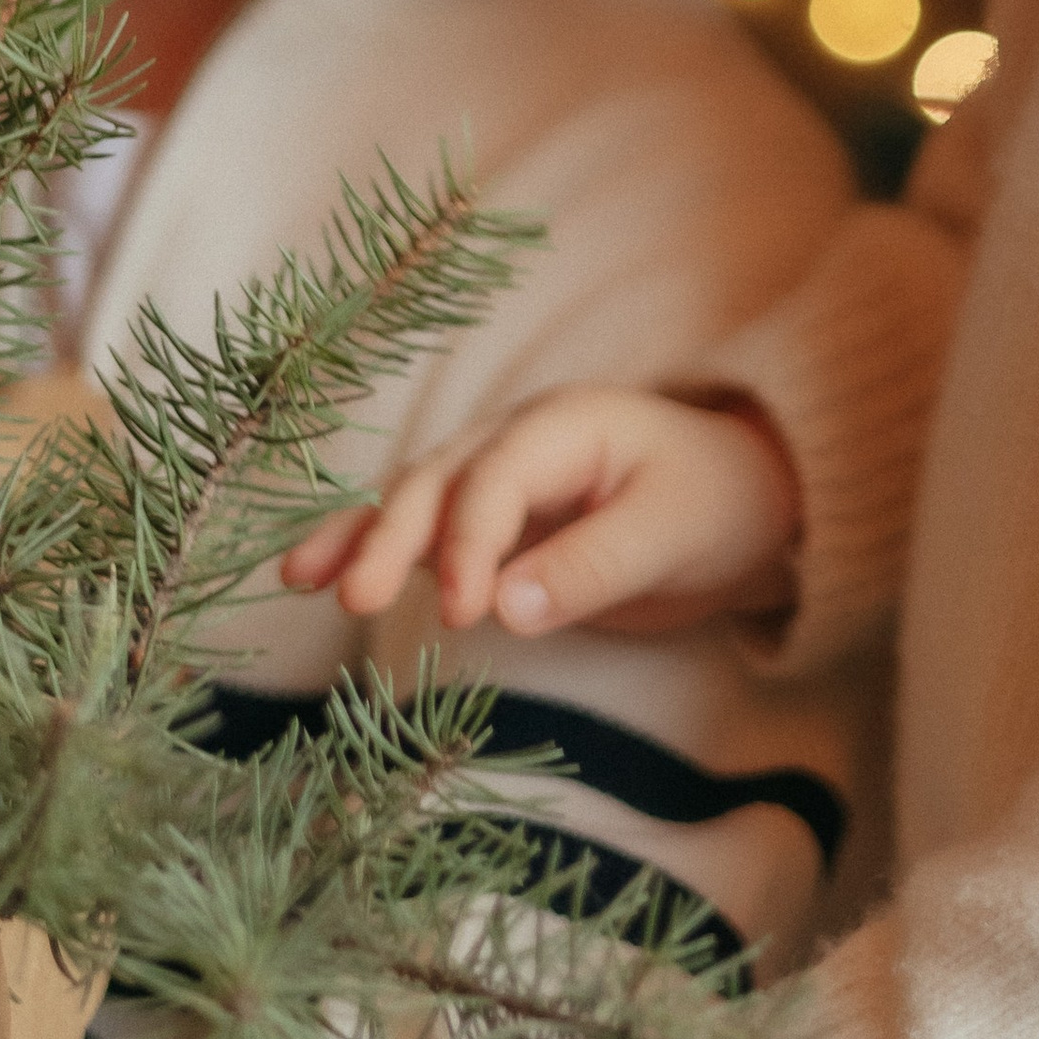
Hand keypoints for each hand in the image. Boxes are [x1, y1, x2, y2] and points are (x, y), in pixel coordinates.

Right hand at [282, 386, 801, 636]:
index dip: (472, 543)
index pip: (497, 481)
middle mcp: (515, 439)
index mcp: (565, 425)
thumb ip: (593, 569)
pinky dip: (370, 551)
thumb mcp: (673, 535)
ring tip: (298, 580)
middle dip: (392, 536)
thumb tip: (506, 608)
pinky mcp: (486, 521)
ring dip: (359, 537)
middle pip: (438, 480)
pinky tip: (318, 579)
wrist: (740, 502)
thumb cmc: (714, 505)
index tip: (464, 613)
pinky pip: (419, 532)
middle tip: (354, 597)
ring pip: (413, 499)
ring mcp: (493, 475)